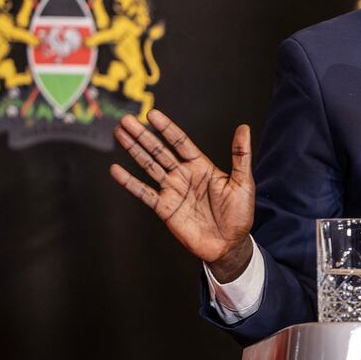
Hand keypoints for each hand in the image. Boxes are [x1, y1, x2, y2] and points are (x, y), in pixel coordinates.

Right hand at [109, 109, 255, 281]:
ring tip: (119, 134)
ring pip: (149, 166)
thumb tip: (244, 127)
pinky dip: (129, 182)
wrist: (229, 245)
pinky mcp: (164, 208)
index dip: (166, 128)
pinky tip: (116, 170)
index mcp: (201, 166)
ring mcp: (172, 191)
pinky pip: (144, 192)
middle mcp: (184, 175)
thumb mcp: (243, 182)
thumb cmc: (240, 214)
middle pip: (159, 150)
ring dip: (134, 150)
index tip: (152, 114)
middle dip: (143, 135)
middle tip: (127, 120)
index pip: (180, 142)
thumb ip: (241, 155)